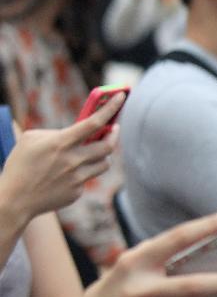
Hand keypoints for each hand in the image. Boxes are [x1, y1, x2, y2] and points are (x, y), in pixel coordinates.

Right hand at [0, 94, 123, 219]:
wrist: (15, 199)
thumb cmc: (20, 164)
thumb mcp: (32, 140)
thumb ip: (57, 133)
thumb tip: (78, 133)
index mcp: (61, 143)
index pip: (94, 122)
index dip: (111, 108)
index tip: (121, 97)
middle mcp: (73, 160)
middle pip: (108, 146)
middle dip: (113, 135)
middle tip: (114, 129)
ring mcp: (77, 178)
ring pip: (104, 163)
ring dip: (101, 155)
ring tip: (91, 151)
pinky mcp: (77, 192)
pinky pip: (88, 178)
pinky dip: (83, 172)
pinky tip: (66, 174)